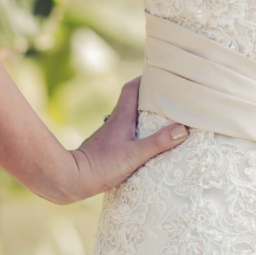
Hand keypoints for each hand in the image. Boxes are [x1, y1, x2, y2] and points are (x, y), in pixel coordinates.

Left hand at [61, 76, 188, 202]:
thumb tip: (183, 129)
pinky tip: (144, 141)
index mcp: (122, 117)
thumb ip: (158, 142)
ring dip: (143, 114)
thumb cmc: (102, 165)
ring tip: (162, 118)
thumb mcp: (134, 155)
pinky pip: (125, 131)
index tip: (161, 75)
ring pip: (129, 116)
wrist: (72, 178)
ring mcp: (110, 134)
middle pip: (132, 100)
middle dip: (149, 96)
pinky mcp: (107, 146)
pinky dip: (136, 130)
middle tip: (168, 96)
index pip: (132, 88)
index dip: (145, 79)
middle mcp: (115, 121)